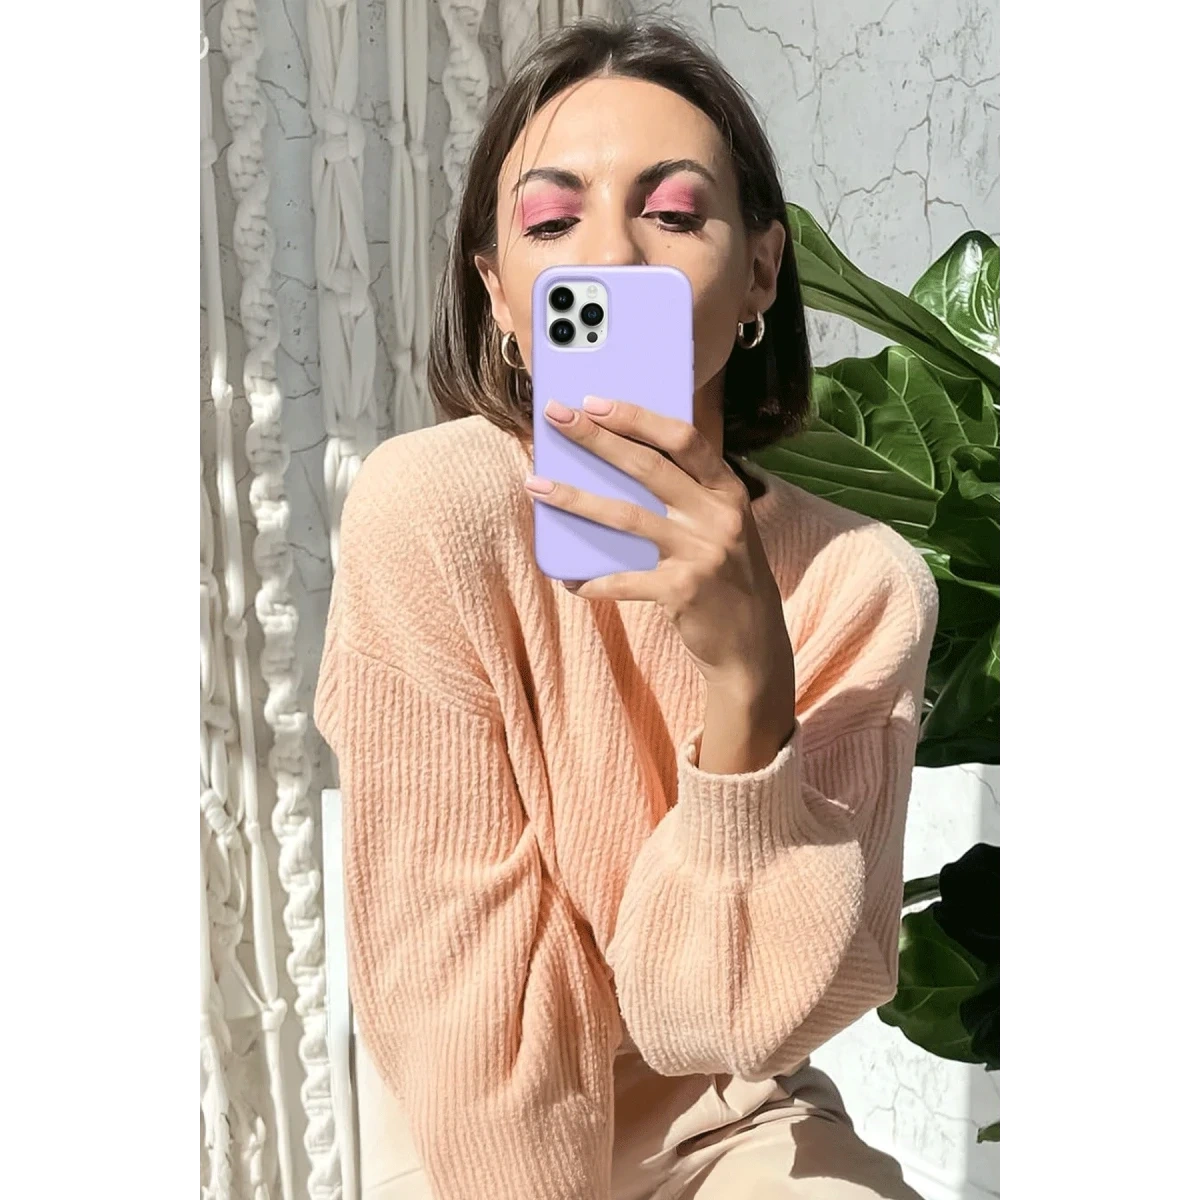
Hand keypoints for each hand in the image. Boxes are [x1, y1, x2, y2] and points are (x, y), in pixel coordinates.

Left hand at [525, 395, 794, 698]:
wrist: (752, 643)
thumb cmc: (725, 575)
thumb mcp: (720, 526)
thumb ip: (686, 496)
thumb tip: (616, 461)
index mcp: (728, 491)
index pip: (683, 438)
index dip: (638, 416)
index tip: (595, 400)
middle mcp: (718, 516)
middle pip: (648, 467)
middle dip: (597, 438)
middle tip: (556, 416)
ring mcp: (701, 553)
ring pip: (626, 516)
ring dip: (575, 499)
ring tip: (536, 485)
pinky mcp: (682, 590)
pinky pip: (624, 580)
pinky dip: (593, 580)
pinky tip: (567, 578)